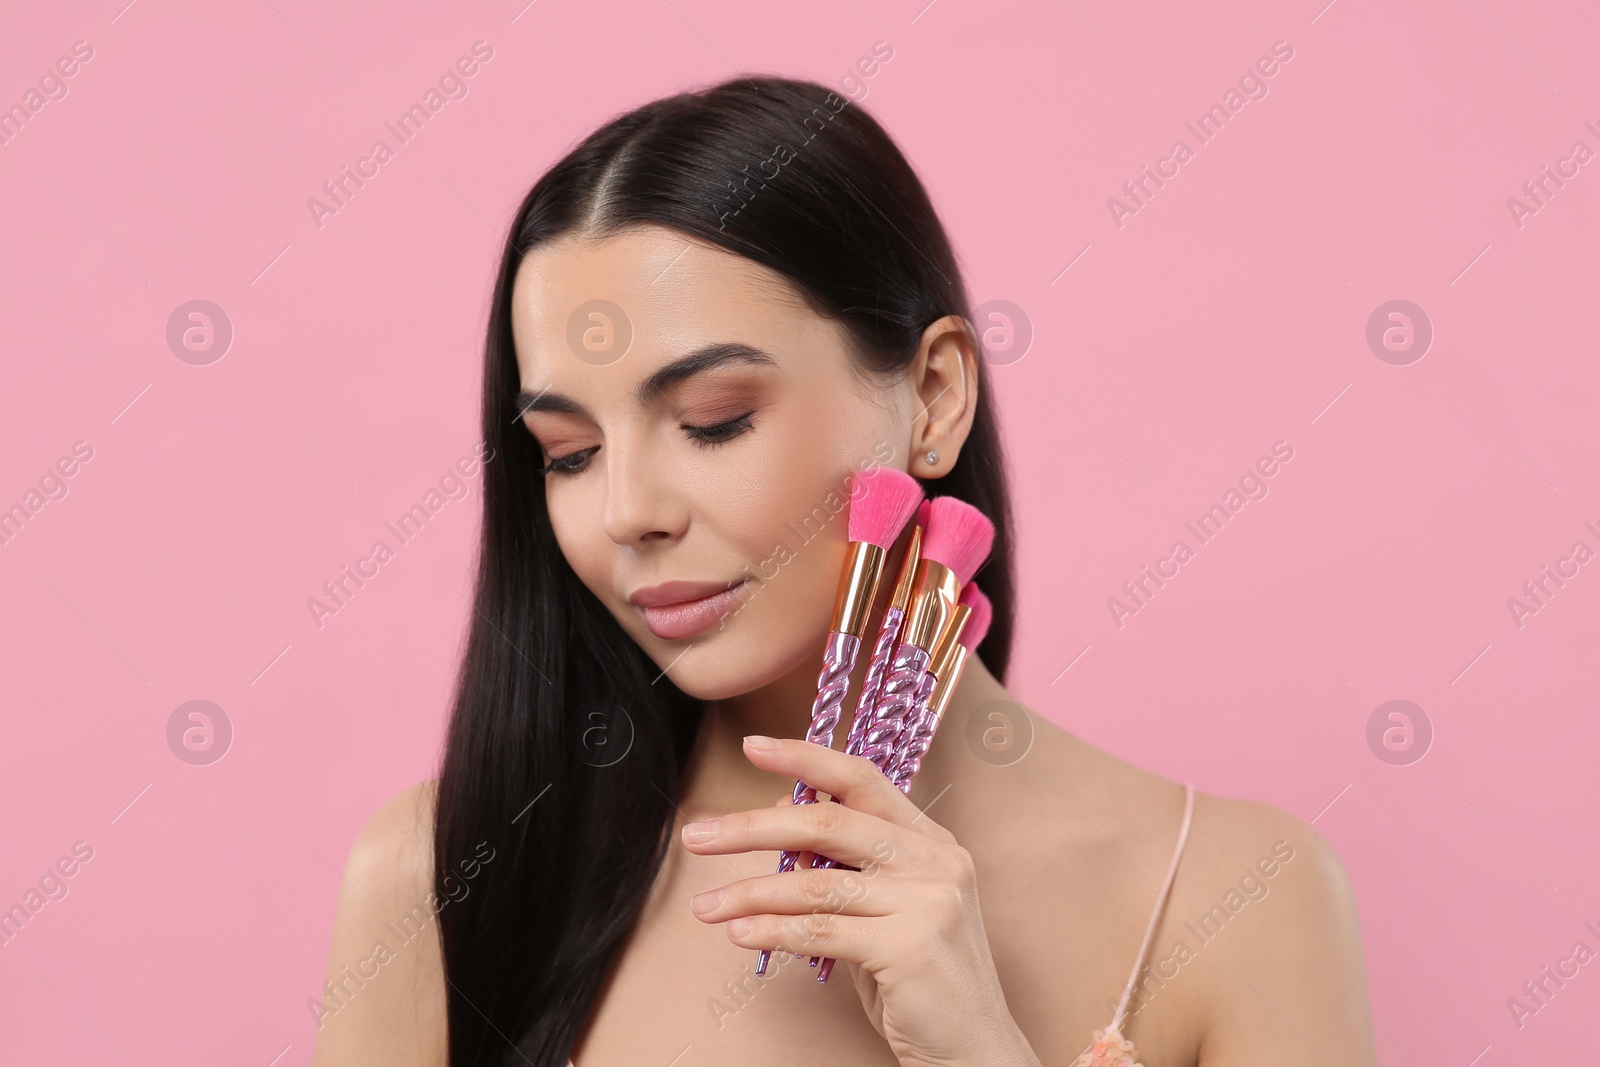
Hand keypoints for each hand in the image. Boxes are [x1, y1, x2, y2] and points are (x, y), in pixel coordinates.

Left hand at [680, 735, 1042, 1066]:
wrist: (974, 1051)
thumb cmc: (921, 982)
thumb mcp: (885, 910)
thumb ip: (845, 864)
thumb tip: (783, 810)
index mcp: (931, 841)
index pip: (862, 779)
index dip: (806, 758)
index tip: (754, 746)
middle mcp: (936, 860)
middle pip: (829, 823)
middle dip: (752, 827)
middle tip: (698, 835)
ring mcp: (929, 901)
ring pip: (816, 882)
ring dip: (749, 892)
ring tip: (706, 906)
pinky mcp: (912, 946)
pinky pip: (822, 931)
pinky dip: (773, 930)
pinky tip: (741, 933)